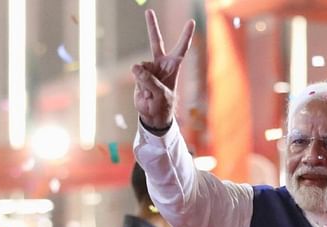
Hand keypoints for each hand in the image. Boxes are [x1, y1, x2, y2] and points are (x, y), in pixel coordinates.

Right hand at [132, 9, 194, 128]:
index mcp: (173, 67)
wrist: (153, 115)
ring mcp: (149, 68)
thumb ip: (149, 80)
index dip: (186, 35)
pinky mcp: (139, 75)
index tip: (191, 21)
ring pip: (142, 66)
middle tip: (148, 10)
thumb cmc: (163, 106)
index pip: (181, 48)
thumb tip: (135, 67)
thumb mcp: (160, 94)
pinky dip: (139, 82)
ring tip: (150, 92)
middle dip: (152, 27)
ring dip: (144, 79)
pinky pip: (136, 73)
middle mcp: (161, 64)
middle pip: (156, 42)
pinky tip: (144, 91)